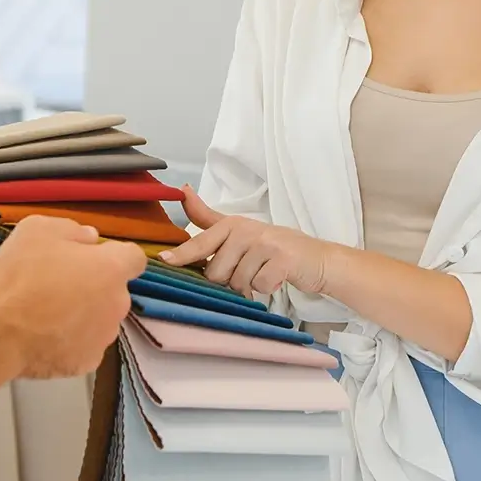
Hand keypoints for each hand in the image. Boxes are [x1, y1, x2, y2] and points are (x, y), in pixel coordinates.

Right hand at [0, 216, 145, 378]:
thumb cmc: (19, 275)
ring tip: (47, 313)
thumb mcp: (37, 230)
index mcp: (111, 269)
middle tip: (59, 283)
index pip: (135, 258)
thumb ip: (72, 230)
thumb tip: (90, 239)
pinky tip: (44, 336)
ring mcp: (104, 338)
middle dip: (95, 285)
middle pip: (114, 290)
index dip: (115, 255)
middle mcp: (118, 304)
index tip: (93, 257)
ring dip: (84, 314)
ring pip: (100, 319)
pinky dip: (70, 341)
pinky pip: (84, 345)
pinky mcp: (87, 364)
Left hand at [160, 188, 332, 297]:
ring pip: (237, 282)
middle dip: (228, 282)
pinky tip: (275, 279)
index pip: (201, 242)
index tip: (163, 260)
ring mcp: (265, 243)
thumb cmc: (274, 248)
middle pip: (216, 272)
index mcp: (232, 225)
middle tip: (246, 273)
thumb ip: (209, 218)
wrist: (317, 259)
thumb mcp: (240, 231)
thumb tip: (183, 191)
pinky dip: (266, 289)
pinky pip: (258, 286)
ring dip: (248, 287)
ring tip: (261, 275)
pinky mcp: (282, 259)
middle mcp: (246, 230)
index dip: (182, 254)